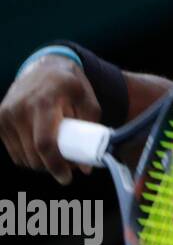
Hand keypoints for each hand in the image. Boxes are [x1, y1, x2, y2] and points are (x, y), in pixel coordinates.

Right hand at [0, 57, 99, 184]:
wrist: (44, 67)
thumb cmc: (70, 85)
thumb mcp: (88, 100)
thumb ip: (91, 130)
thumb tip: (87, 167)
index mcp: (45, 102)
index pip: (45, 143)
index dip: (55, 165)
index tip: (67, 177)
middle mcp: (20, 108)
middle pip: (32, 154)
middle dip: (50, 167)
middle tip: (68, 168)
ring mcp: (6, 114)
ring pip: (21, 156)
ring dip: (39, 164)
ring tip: (57, 158)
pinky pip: (13, 150)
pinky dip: (28, 156)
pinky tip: (41, 151)